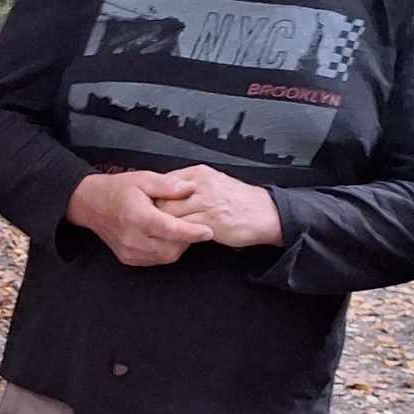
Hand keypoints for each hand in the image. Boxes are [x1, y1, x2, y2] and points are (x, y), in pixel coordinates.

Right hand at [66, 171, 214, 266]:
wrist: (91, 204)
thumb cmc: (117, 190)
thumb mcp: (144, 179)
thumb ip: (169, 185)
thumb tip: (191, 188)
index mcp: (137, 216)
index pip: (170, 229)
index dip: (191, 232)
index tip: (207, 231)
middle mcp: (132, 237)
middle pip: (171, 248)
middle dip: (186, 240)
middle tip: (191, 225)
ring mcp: (129, 251)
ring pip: (165, 256)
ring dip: (177, 246)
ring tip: (177, 229)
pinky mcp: (128, 258)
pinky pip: (155, 259)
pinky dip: (165, 250)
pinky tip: (164, 237)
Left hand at [157, 165, 283, 248]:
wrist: (266, 213)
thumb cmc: (238, 201)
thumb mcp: (213, 184)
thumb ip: (189, 187)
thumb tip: (165, 194)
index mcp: (199, 173)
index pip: (164, 182)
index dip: (153, 197)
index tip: (147, 208)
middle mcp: (200, 184)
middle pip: (163, 197)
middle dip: (153, 213)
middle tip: (147, 224)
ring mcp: (206, 202)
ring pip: (170, 213)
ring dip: (161, 225)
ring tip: (157, 234)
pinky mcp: (211, 220)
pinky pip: (183, 228)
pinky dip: (175, 235)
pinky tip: (173, 240)